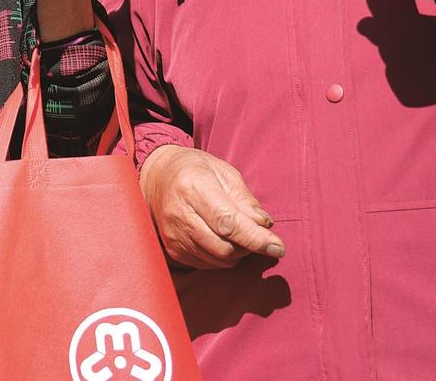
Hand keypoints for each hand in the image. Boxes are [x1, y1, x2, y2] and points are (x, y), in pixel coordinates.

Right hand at [139, 145, 283, 268]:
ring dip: (237, 252)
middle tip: (256, 233)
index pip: (228, 222)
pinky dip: (222, 257)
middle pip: (224, 246)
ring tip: (237, 233)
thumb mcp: (224, 172)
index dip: (255, 238)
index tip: (278, 247)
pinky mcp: (172, 249)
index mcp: (193, 186)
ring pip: (218, 259)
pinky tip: (221, 239)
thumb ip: (245, 199)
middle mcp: (179, 213)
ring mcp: (173, 234)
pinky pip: (207, 264)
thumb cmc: (195, 170)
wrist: (157, 177)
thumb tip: (265, 225)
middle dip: (249, 246)